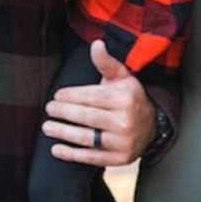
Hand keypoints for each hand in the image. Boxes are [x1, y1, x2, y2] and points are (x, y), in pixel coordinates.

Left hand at [42, 40, 155, 166]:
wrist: (153, 126)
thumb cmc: (129, 98)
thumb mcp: (122, 77)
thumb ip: (106, 62)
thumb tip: (96, 43)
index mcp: (125, 98)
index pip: (92, 97)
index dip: (71, 96)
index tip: (56, 95)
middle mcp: (126, 120)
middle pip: (87, 116)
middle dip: (64, 112)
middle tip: (49, 109)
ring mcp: (123, 142)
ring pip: (87, 137)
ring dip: (63, 133)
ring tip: (47, 127)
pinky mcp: (120, 159)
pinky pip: (92, 157)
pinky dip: (72, 154)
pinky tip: (56, 149)